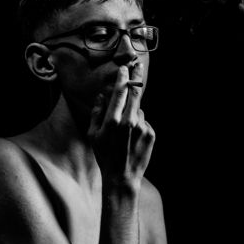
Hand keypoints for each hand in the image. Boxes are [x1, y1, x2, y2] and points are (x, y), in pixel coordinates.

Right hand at [87, 61, 154, 189]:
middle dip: (136, 78)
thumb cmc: (104, 156)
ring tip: (126, 131)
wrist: (122, 177)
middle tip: (138, 65)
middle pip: (135, 93)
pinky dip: (139, 125)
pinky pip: (144, 123)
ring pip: (138, 110)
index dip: (123, 77)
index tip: (124, 68)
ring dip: (133, 113)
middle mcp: (129, 122)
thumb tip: (102, 96)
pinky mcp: (151, 134)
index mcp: (113, 120)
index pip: (120, 92)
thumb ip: (96, 112)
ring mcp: (142, 128)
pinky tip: (133, 139)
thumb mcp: (93, 135)